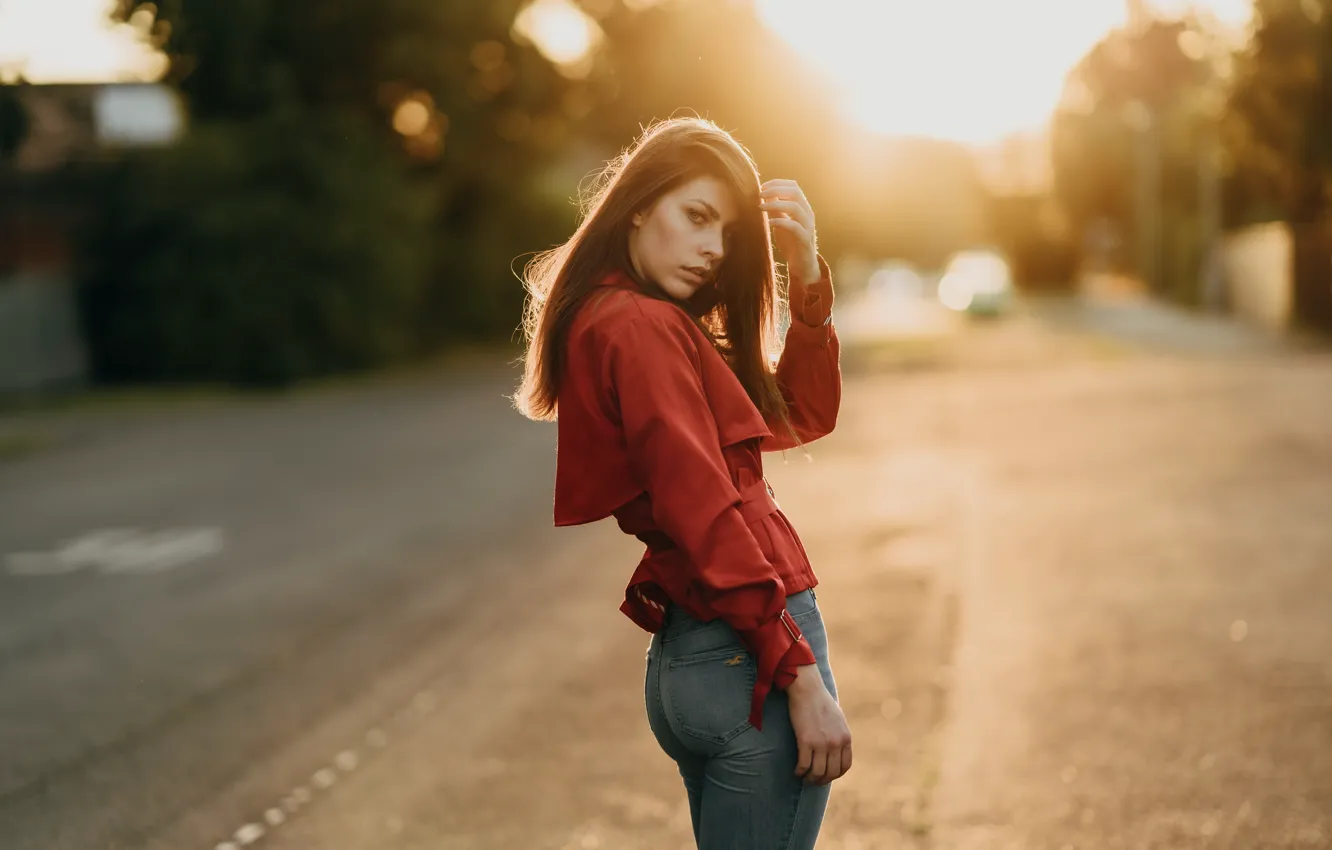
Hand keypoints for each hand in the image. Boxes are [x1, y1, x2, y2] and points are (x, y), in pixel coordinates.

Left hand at [760, 179, 819, 286]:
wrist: (802, 265)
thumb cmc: (791, 242)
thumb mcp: (781, 222)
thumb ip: (775, 209)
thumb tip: (764, 194)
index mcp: (803, 207)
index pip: (794, 186)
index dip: (778, 183)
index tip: (762, 186)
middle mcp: (808, 214)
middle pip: (795, 193)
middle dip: (776, 190)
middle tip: (760, 194)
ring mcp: (808, 226)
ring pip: (795, 207)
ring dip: (775, 204)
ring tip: (760, 207)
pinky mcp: (805, 239)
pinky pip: (794, 227)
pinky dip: (780, 222)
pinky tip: (769, 223)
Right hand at [786, 663, 852, 784]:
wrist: (807, 689)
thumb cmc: (820, 701)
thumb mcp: (838, 719)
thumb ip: (839, 735)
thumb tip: (835, 749)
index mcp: (846, 737)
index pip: (845, 766)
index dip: (835, 775)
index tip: (826, 776)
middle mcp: (836, 743)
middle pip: (831, 772)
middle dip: (822, 780)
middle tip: (813, 780)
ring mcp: (822, 743)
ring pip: (818, 772)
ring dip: (810, 779)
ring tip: (804, 778)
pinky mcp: (806, 741)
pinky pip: (804, 765)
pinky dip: (800, 771)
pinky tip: (796, 771)